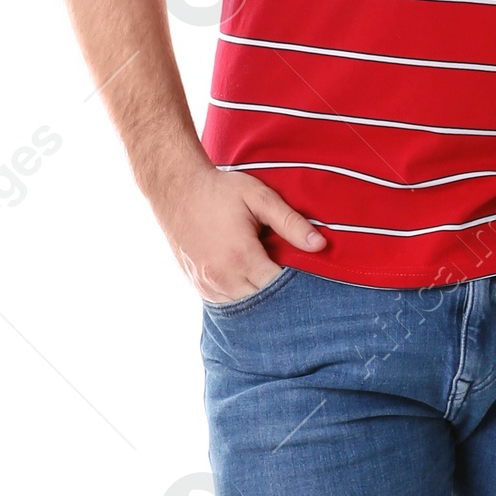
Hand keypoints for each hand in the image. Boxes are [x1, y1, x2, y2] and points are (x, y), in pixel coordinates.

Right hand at [156, 162, 326, 303]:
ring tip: (272, 277)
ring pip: (245, 307)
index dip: (297, 285)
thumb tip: (320, 245)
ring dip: (261, 298)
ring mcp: (207, 284)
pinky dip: (242, 297)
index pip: (280, 288)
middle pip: (264, 303)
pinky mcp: (198, 285)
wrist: (175, 189)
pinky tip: (251, 281)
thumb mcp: (259, 197)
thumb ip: (290, 222)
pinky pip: (226, 304)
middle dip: (281, 295)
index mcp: (241, 256)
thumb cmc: (220, 191)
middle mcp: (222, 277)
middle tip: (296, 280)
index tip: (309, 275)